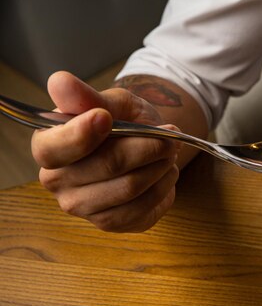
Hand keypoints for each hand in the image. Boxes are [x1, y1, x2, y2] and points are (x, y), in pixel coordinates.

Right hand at [31, 71, 179, 231]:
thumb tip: (60, 82)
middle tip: (169, 135)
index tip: (105, 117)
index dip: (81, 135)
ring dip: (159, 166)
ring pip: (129, 188)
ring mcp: (81, 206)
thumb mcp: (112, 102)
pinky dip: (163, 186)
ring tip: (169, 151)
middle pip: (106, 166)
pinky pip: (142, 209)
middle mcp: (57, 180)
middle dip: (146, 146)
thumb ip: (88, 96)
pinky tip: (166, 173)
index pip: (55, 148)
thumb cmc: (124, 122)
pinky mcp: (109, 223)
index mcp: (48, 145)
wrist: (148, 146)